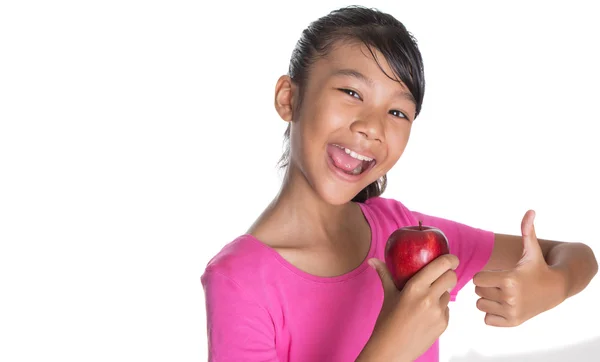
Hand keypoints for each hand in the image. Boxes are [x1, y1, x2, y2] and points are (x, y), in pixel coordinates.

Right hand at [359, 254, 458, 360]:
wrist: (391, 350)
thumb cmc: (387, 322)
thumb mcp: (388, 295)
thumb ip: (384, 275)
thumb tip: (372, 260)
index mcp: (415, 287)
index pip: (441, 265)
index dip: (450, 259)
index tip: (451, 258)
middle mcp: (429, 298)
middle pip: (451, 277)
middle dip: (448, 275)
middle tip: (441, 276)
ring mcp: (438, 312)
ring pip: (448, 294)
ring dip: (442, 293)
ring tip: (426, 300)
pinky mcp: (443, 324)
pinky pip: (446, 309)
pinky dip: (439, 308)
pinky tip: (426, 314)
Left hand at [473, 210, 564, 326]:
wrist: (555, 289)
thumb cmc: (537, 267)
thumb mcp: (531, 249)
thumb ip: (526, 230)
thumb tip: (530, 211)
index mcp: (509, 279)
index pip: (477, 279)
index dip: (484, 276)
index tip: (497, 274)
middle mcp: (510, 297)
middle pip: (478, 291)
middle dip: (486, 287)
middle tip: (502, 284)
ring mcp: (511, 312)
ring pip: (481, 305)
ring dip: (488, 300)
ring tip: (503, 294)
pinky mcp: (512, 322)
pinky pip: (487, 319)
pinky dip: (493, 314)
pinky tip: (505, 306)